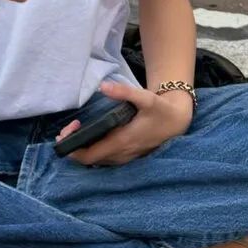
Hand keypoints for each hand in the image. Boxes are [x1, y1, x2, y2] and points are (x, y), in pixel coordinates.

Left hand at [55, 80, 193, 166]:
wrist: (178, 121)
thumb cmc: (161, 110)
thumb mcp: (145, 98)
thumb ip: (124, 92)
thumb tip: (103, 87)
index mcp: (123, 142)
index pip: (90, 155)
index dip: (74, 147)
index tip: (70, 129)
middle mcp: (122, 154)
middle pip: (90, 159)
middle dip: (74, 147)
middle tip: (70, 128)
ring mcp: (125, 157)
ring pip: (97, 160)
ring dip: (83, 149)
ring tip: (75, 130)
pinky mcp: (128, 155)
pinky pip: (105, 159)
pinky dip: (93, 150)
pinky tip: (89, 137)